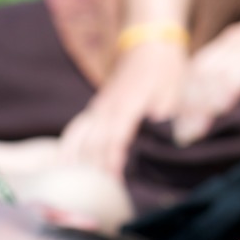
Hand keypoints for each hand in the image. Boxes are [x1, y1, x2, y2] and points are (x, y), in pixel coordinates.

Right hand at [60, 40, 187, 175]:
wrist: (150, 41)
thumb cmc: (166, 67)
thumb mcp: (175, 89)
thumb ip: (168, 114)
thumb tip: (166, 135)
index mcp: (128, 105)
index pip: (114, 140)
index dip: (112, 163)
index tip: (114, 184)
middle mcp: (107, 107)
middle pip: (92, 144)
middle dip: (94, 171)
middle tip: (98, 198)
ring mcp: (98, 106)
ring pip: (78, 138)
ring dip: (76, 162)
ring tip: (76, 188)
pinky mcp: (95, 106)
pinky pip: (75, 129)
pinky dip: (68, 147)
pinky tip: (63, 165)